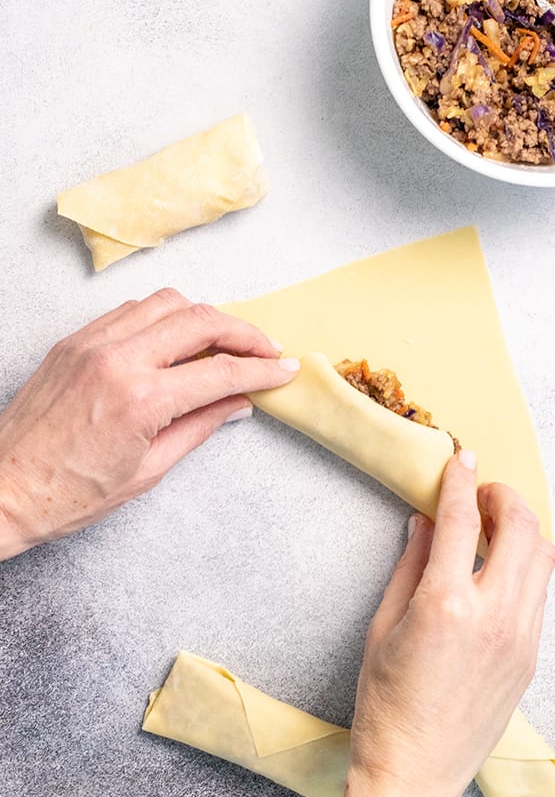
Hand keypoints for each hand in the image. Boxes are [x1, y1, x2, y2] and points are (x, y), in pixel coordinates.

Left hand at [0, 289, 298, 559]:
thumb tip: (238, 403)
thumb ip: (199, 427)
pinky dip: (162, 317)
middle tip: (265, 349)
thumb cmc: (68, 494)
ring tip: (223, 341)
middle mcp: (117, 360)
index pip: (220, 371)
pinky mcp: (74, 341)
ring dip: (203, 316)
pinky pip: (130, 310)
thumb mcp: (148, 470)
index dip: (261, 369)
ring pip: (165, 302)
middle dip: (243, 332)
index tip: (283, 369)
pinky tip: (175, 339)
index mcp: (140, 400)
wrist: (2, 489)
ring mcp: (91, 344)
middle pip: (199, 320)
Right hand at [334, 452, 554, 796]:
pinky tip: (497, 568)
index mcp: (446, 604)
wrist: (415, 770)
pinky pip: (539, 592)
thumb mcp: (382, 625)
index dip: (458, 480)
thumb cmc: (386, 702)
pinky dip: (524, 564)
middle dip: (502, 496)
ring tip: (492, 526)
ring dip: (521, 528)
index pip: (459, 519)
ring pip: (542, 556)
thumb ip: (410, 565)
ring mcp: (520, 636)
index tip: (458, 457)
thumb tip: (424, 521)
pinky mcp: (531, 655)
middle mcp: (493, 615)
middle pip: (520, 527)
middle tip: (480, 491)